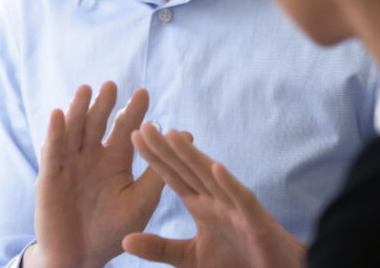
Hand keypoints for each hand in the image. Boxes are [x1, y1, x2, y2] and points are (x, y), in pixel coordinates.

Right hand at [25, 82, 164, 267]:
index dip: (133, 111)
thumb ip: (159, 172)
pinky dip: (55, 133)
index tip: (143, 92)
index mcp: (115, 160)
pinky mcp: (49, 177)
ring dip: (79, 110)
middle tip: (112, 85)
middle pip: (97, 124)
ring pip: (74, 131)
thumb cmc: (114, 231)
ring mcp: (69, 164)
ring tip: (86, 90)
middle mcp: (92, 157)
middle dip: (104, 105)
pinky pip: (52, 152)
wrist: (81, 258)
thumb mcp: (141, 201)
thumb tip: (185, 137)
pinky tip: (59, 114)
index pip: (125, 130)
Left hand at [122, 124, 306, 267]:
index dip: (155, 157)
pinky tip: (216, 167)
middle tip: (144, 125)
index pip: (173, 177)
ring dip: (193, 157)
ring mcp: (236, 207)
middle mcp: (216, 200)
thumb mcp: (188, 258)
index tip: (134, 136)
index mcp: (201, 204)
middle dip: (166, 149)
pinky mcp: (255, 220)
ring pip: (211, 177)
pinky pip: (241, 199)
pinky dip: (229, 184)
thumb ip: (160, 248)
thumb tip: (125, 241)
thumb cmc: (235, 262)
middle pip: (187, 170)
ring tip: (172, 136)